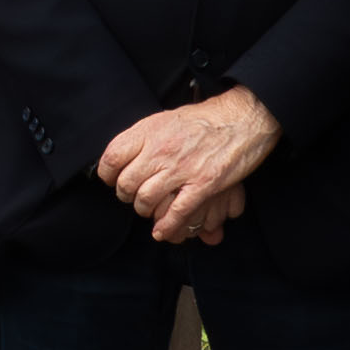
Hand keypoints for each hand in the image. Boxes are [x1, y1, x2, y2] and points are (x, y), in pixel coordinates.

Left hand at [100, 89, 283, 243]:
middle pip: (127, 184)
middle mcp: (162, 150)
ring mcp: (182, 169)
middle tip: (133, 196)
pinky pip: (177, 212)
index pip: (112, 157)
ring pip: (146, 200)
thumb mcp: (167, 118)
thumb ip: (145, 137)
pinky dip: (166, 226)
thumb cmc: (205, 119)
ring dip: (144, 210)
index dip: (107, 174)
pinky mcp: (203, 184)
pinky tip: (162, 231)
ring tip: (149, 210)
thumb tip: (125, 155)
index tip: (112, 179)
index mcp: (150, 131)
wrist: (242, 118)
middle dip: (127, 195)